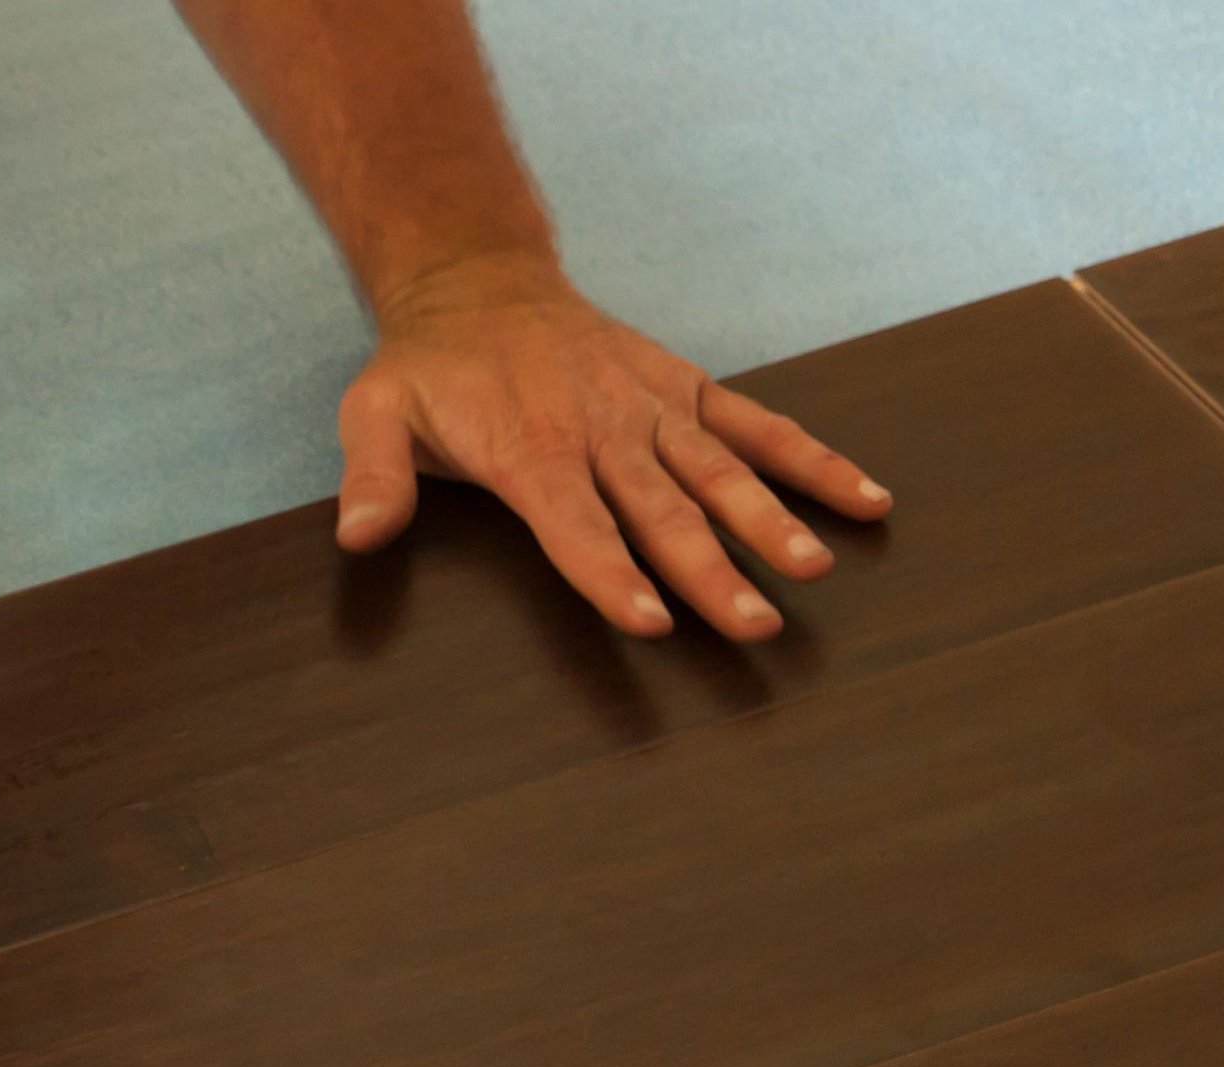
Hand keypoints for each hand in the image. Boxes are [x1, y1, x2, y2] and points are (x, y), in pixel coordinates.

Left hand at [334, 254, 893, 641]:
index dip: (610, 573)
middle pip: (663, 512)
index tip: (650, 620)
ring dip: (770, 522)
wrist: (480, 283)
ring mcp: (654, 408)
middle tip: (754, 626)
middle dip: (711, 572)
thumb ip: (372, 476)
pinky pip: (758, 428)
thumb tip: (357, 535)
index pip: (576, 526)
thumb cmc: (427, 368)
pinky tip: (866, 502)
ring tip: (811, 570)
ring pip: (720, 473)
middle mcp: (604, 429)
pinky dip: (812, 461)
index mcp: (532, 448)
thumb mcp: (373, 414)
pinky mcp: (687, 390)